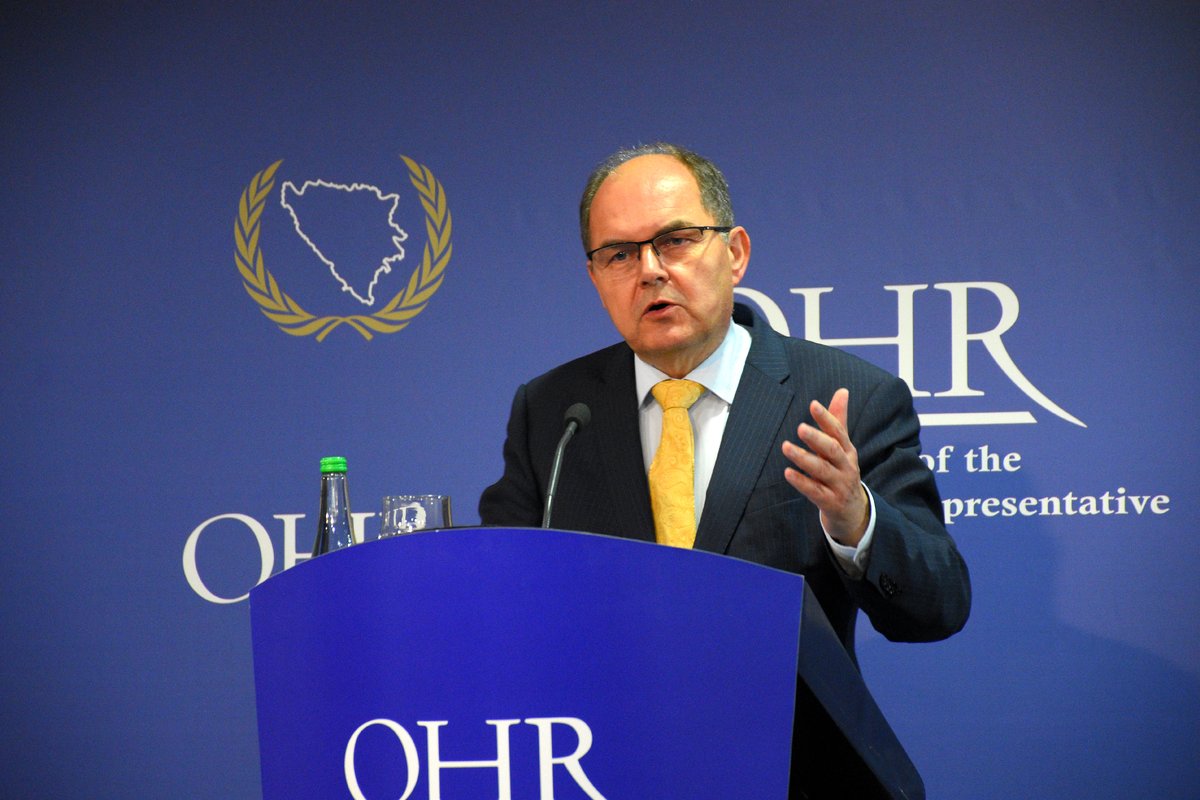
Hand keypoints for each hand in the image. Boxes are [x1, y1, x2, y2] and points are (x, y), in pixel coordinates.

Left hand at [781, 388, 869, 545]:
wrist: (853, 512)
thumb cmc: (842, 473)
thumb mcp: (843, 448)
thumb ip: (838, 421)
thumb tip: (842, 390)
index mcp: (847, 450)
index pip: (838, 431)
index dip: (826, 418)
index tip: (813, 404)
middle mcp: (845, 466)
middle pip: (832, 450)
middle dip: (817, 438)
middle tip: (800, 428)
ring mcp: (839, 485)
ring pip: (822, 470)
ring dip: (804, 459)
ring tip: (786, 447)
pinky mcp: (831, 502)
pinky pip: (815, 491)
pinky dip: (801, 482)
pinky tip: (787, 473)